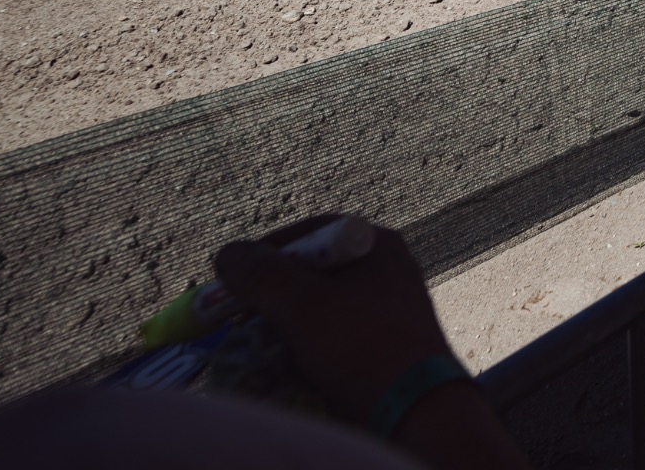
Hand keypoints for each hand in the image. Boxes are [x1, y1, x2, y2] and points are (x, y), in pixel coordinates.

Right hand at [213, 216, 455, 421]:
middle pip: (311, 273)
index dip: (266, 251)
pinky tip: (294, 368)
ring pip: (318, 310)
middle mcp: (384, 271)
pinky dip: (307, 350)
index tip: (232, 274)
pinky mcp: (380, 347)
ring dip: (286, 328)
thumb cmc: (362, 346)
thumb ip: (261, 275)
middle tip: (240, 315)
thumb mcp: (302, 304)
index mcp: (376, 245)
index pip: (310, 233)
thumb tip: (226, 253)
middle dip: (272, 295)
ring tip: (268, 346)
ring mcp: (384, 310)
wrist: (418, 410)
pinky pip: (332, 339)